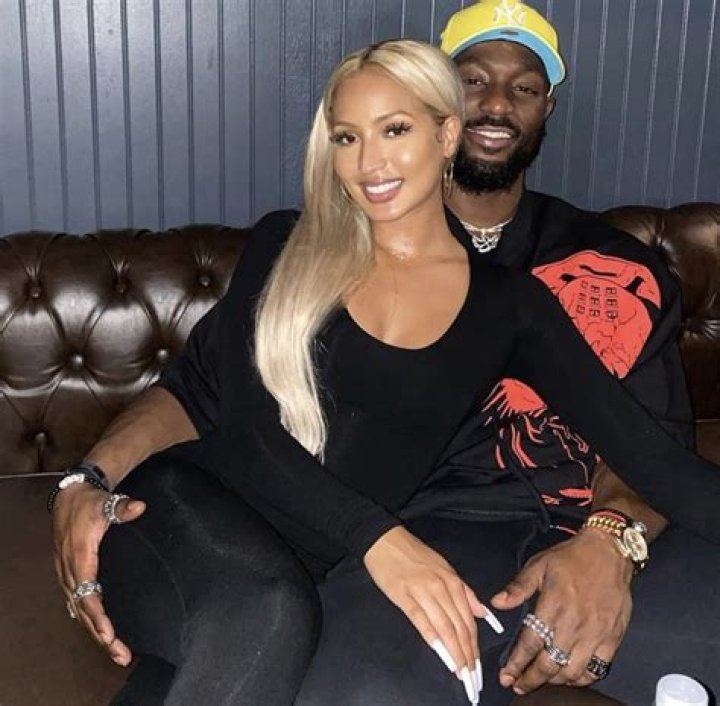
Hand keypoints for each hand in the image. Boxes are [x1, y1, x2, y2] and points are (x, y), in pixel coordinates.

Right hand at [52, 483, 145, 665]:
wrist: (69, 497)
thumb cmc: (90, 502)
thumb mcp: (105, 502)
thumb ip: (122, 508)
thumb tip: (139, 508)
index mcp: (79, 556)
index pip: (86, 593)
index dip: (97, 616)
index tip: (109, 634)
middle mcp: (70, 570)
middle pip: (83, 611)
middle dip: (100, 634)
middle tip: (120, 654)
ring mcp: (68, 575)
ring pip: (79, 612)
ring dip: (95, 633)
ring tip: (116, 653)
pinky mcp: (70, 576)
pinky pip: (77, 604)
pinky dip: (88, 622)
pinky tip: (100, 636)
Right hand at [364, 526, 485, 700]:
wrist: (385, 540)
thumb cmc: (414, 553)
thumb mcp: (444, 567)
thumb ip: (463, 591)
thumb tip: (481, 612)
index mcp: (452, 581)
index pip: (468, 619)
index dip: (473, 645)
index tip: (476, 664)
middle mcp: (441, 587)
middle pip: (459, 626)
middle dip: (467, 653)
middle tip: (471, 676)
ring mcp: (422, 591)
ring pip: (444, 626)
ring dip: (453, 651)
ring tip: (459, 671)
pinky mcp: (403, 595)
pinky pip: (420, 620)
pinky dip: (432, 638)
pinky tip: (439, 652)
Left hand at [491, 529, 632, 693]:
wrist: (609, 552)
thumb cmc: (573, 557)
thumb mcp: (539, 565)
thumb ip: (518, 587)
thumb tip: (497, 602)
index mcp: (553, 605)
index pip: (531, 643)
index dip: (516, 663)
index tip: (506, 675)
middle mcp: (574, 623)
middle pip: (550, 663)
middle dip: (531, 678)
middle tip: (520, 685)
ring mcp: (595, 633)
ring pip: (572, 671)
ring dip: (554, 681)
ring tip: (542, 681)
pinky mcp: (612, 638)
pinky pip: (597, 668)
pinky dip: (582, 678)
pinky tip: (570, 677)